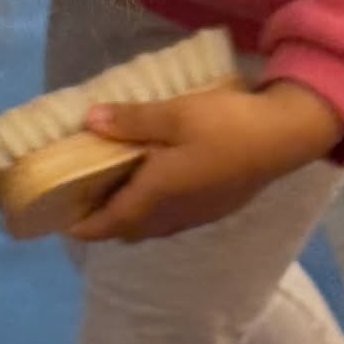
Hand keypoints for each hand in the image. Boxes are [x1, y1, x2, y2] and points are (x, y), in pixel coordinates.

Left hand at [68, 82, 343, 242]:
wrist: (284, 138)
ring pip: (151, 226)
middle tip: (80, 196)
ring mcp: (197, 215)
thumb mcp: (174, 114)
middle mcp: (173, 215)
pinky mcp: (215, 208)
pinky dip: (151, 209)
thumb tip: (89, 122)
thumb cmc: (226, 125)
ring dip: (128, 216)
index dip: (82, 225)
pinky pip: (171, 219)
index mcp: (156, 195)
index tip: (58, 218)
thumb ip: (131, 121)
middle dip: (102, 221)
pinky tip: (153, 183)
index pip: (109, 222)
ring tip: (112, 189)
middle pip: (128, 229)